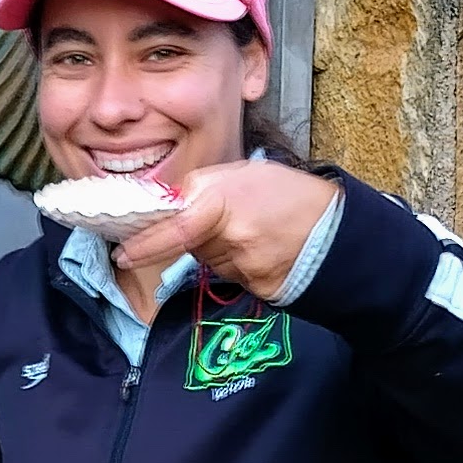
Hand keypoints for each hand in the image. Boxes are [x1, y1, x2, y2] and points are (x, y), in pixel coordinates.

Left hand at [113, 156, 336, 307]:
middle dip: (196, 235)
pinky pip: (233, 277)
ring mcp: (246, 268)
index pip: (174, 230)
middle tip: (227, 218)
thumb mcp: (243, 173)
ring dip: (219, 249)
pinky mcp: (259, 289)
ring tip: (252, 230)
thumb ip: (202, 188)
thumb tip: (169, 207)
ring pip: (211, 263)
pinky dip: (240, 265)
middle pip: (191, 247)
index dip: (145, 245)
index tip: (123, 253)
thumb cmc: (291, 193)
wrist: (339, 227)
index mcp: (225, 203)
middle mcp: (233, 239)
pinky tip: (262, 249)